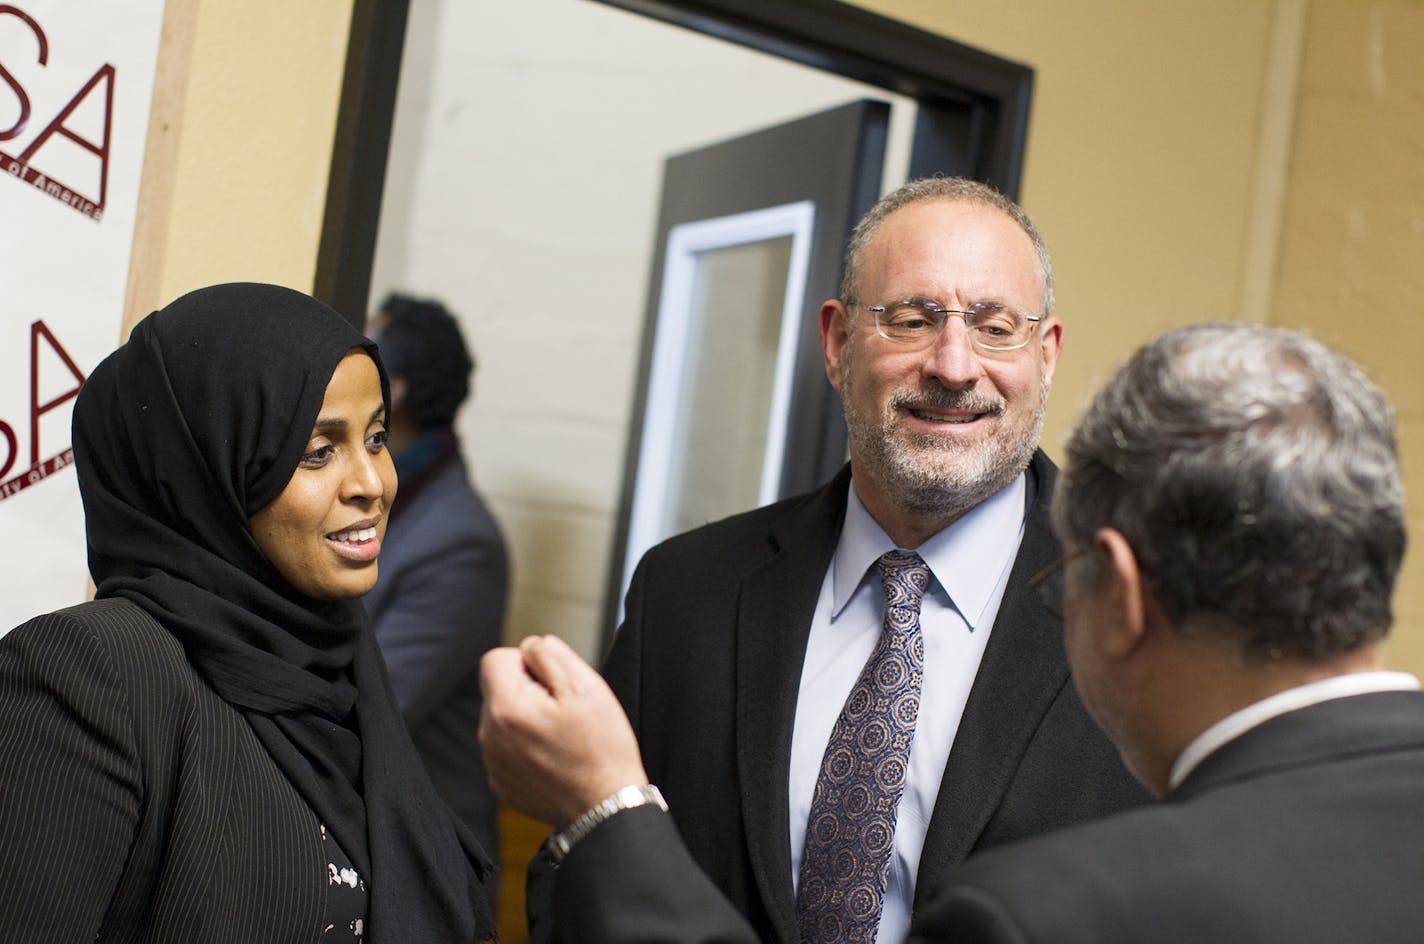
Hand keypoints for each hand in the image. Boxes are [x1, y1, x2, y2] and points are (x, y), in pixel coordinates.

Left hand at [478, 634, 648, 827]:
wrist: (605, 808)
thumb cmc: (601, 749)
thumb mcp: (586, 685)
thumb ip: (550, 653)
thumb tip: (530, 646)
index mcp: (506, 707)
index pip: (495, 658)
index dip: (527, 662)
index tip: (551, 682)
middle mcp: (490, 735)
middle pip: (499, 688)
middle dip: (528, 690)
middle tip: (563, 710)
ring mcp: (493, 762)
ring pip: (503, 718)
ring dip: (527, 718)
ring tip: (561, 735)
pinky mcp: (501, 782)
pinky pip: (507, 748)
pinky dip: (526, 746)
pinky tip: (554, 757)